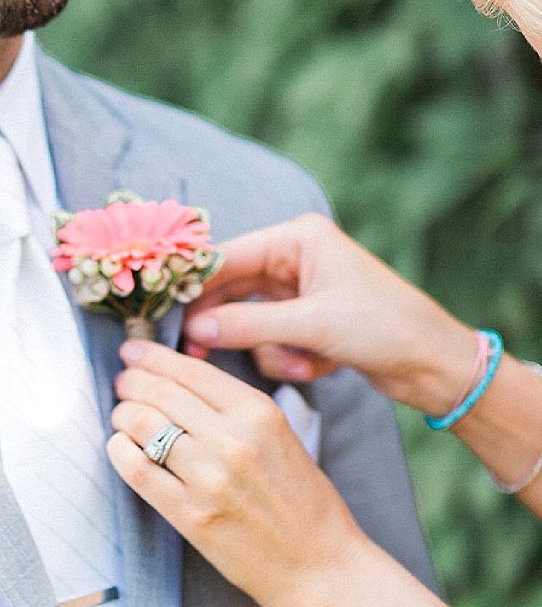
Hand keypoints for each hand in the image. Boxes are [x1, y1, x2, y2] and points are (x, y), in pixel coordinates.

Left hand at [108, 340, 372, 606]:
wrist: (322, 570)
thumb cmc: (304, 504)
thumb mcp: (281, 438)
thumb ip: (233, 409)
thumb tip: (175, 380)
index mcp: (260, 414)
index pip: (190, 370)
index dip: (152, 357)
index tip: (132, 354)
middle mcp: (234, 440)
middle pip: (158, 391)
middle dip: (131, 382)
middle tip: (122, 384)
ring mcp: (210, 477)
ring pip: (141, 423)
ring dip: (122, 414)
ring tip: (123, 415)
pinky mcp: (191, 514)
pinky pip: (135, 468)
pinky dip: (119, 449)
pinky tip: (122, 446)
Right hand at [182, 212, 478, 414]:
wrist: (439, 367)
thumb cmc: (385, 329)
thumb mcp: (312, 325)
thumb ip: (248, 324)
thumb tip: (193, 331)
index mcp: (298, 239)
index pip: (226, 257)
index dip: (194, 286)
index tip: (166, 315)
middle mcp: (295, 258)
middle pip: (231, 289)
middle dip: (226, 324)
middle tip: (196, 352)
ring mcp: (300, 290)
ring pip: (248, 319)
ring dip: (268, 348)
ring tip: (301, 364)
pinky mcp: (306, 320)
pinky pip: (270, 337)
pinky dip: (287, 356)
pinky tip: (318, 366)